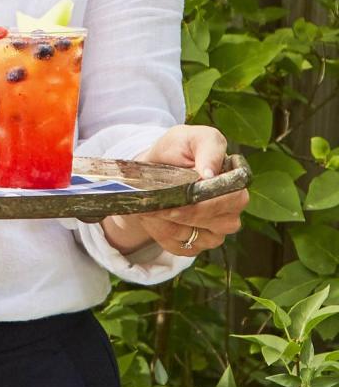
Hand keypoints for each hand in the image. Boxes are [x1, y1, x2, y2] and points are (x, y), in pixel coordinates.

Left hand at [100, 125, 248, 257]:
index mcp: (236, 179)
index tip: (180, 196)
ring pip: (199, 238)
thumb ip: (206, 147)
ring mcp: (218, 228)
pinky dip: (162, 234)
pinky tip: (153, 219)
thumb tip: (210, 174)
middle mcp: (233, 207)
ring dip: (169, 224)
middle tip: (157, 204)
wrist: (153, 169)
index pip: (232, 198)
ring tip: (150, 207)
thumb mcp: (188, 137)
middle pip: (219, 222)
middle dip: (184, 214)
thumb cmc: (175, 150)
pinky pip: (183, 248)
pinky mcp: (198, 243)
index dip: (205, 201)